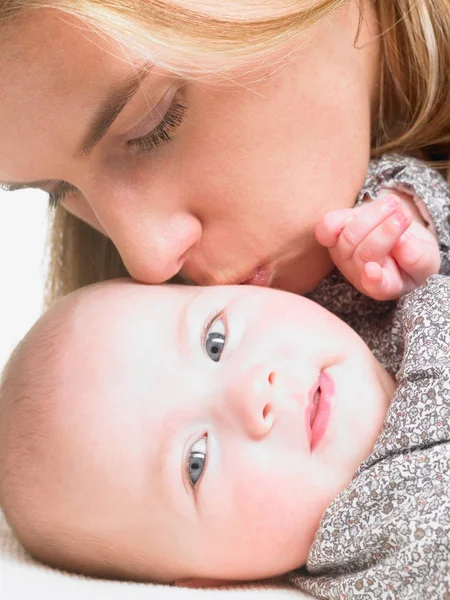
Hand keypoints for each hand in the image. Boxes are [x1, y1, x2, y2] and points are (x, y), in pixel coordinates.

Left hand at [316, 194, 440, 299]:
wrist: (397, 234)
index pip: (376, 287)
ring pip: (350, 235)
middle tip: (404, 217)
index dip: (373, 280)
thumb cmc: (413, 253)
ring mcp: (343, 254)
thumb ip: (417, 258)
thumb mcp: (426, 259)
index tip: (372, 271)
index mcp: (384, 286)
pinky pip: (328, 226)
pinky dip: (342, 216)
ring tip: (394, 205)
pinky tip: (366, 207)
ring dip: (373, 216)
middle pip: (365, 253)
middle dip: (386, 232)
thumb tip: (402, 243)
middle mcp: (359, 273)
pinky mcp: (333, 235)